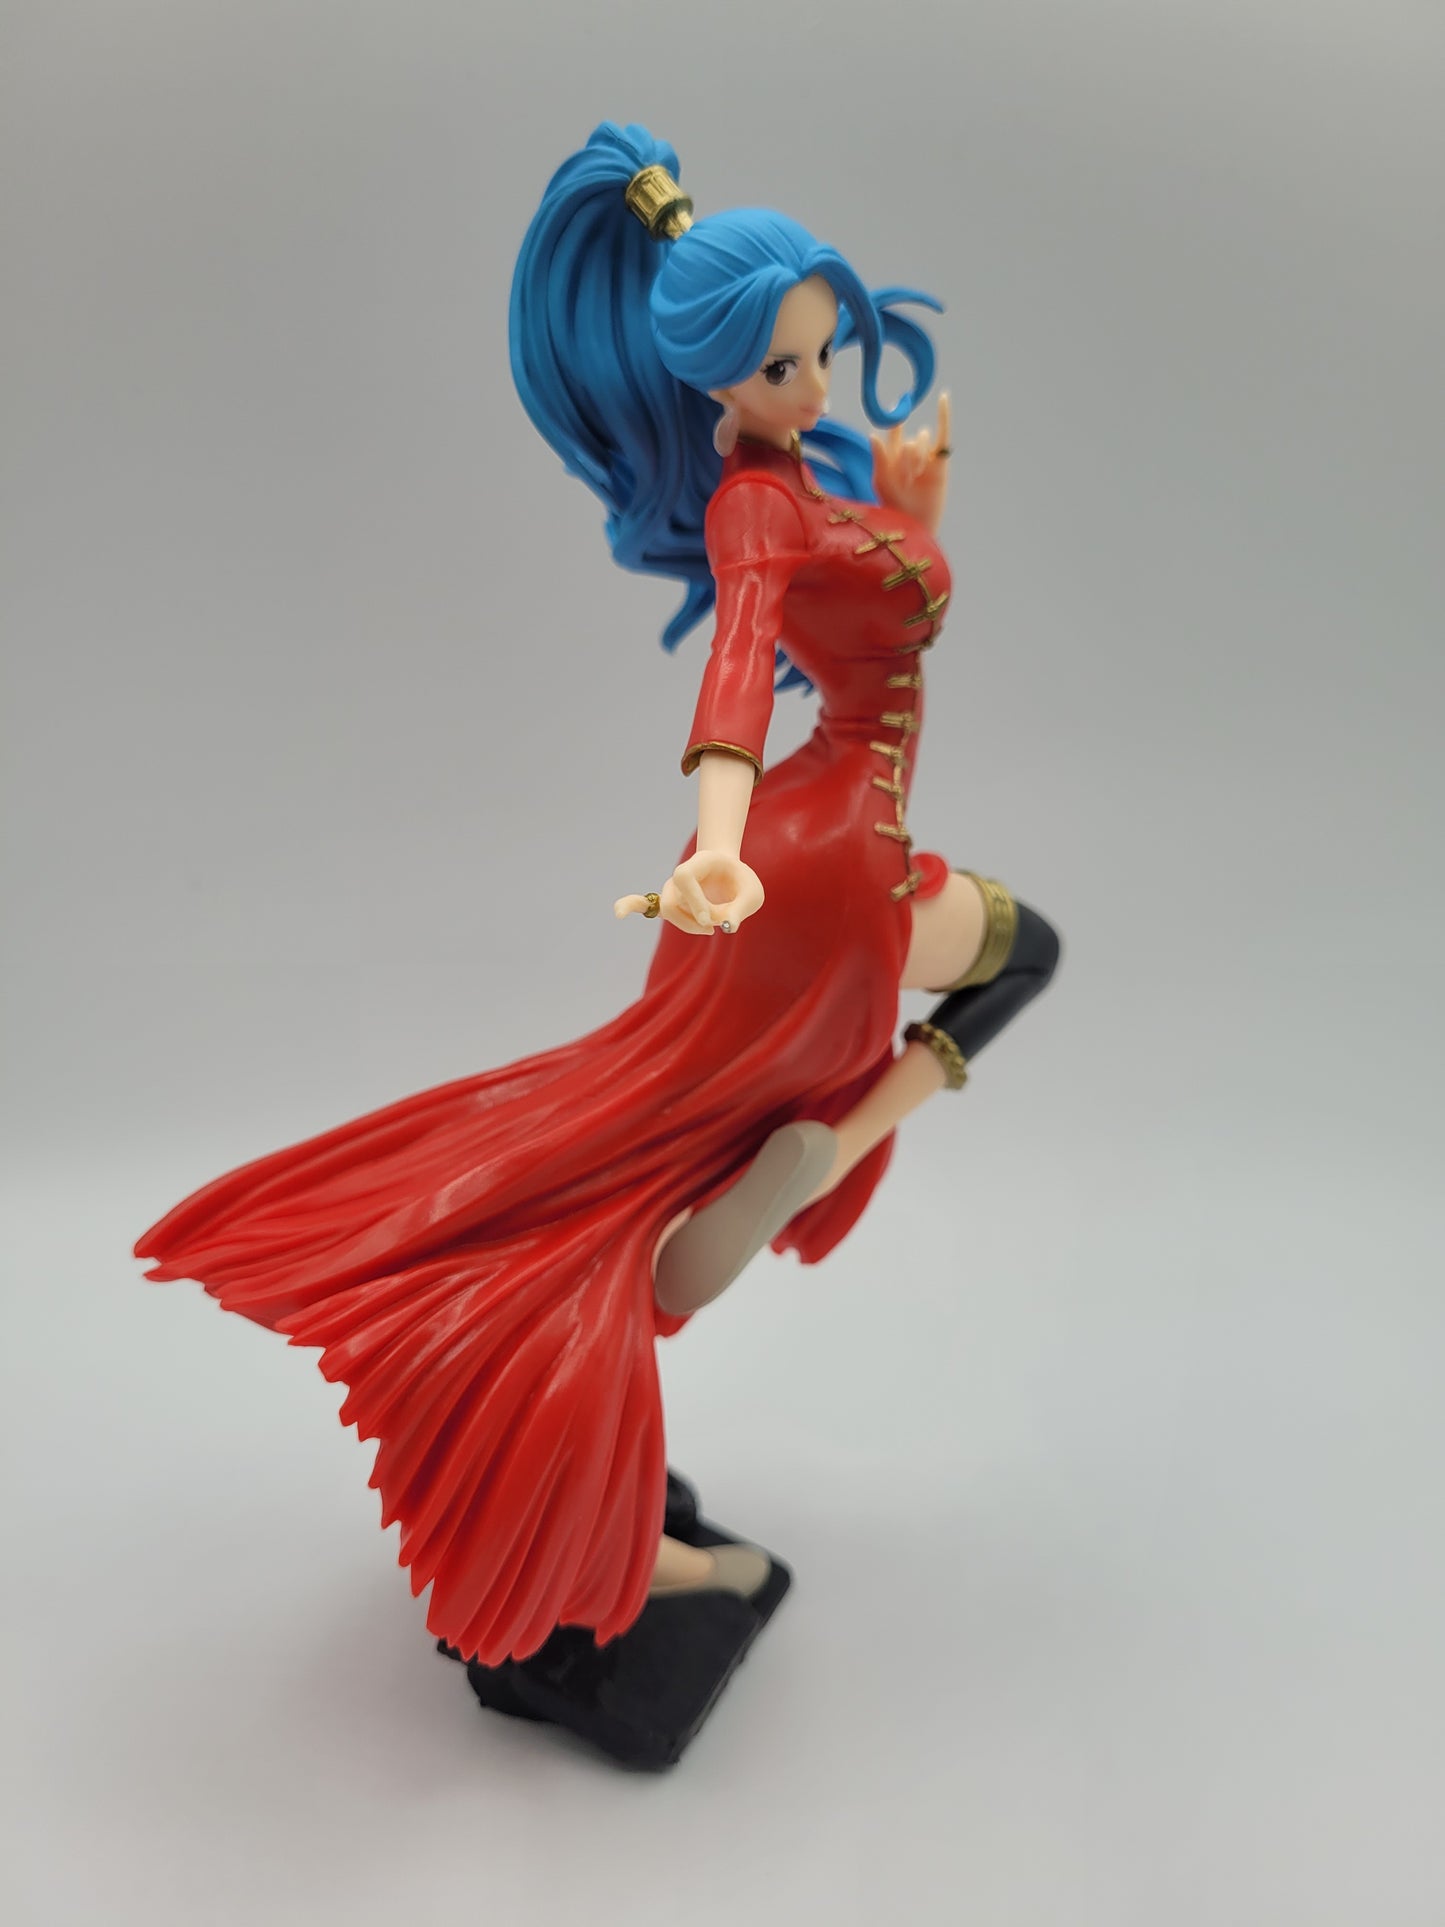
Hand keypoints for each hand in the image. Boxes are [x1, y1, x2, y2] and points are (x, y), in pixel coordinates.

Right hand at [614, 850, 764, 937]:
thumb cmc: (742, 881)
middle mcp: (682, 874)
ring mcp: (674, 888)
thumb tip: (727, 928)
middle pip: (672, 899)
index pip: (684, 878)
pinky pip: (645, 904)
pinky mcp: (672, 902)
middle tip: (712, 928)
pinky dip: (630, 906)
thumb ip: (741, 909)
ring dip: (686, 925)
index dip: (693, 900)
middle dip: (689, 919)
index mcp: (700, 862)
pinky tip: (618, 912)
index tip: (709, 920)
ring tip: (709, 929)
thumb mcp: (753, 893)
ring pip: (668, 911)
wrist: (732, 873)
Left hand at [870, 390, 949, 534]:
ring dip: (917, 456)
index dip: (896, 421)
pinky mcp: (940, 460)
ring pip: (922, 438)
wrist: (916, 522)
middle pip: (909, 437)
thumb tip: (873, 433)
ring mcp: (925, 455)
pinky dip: (944, 415)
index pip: (894, 430)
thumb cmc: (894, 504)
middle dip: (906, 456)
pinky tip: (943, 396)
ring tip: (915, 476)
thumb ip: (879, 457)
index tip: (898, 403)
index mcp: (891, 454)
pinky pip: (943, 433)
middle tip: (906, 477)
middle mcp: (908, 451)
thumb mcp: (882, 480)